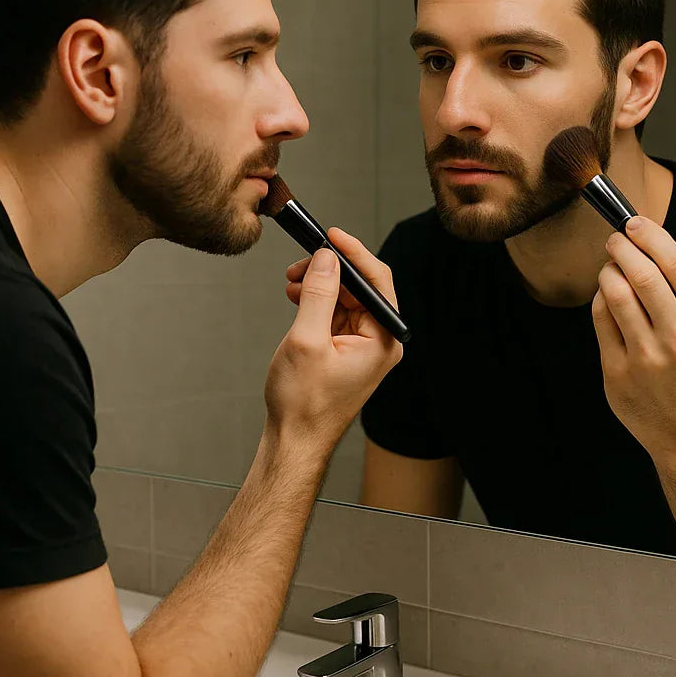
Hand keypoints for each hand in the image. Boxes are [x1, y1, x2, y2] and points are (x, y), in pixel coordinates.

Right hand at [267, 228, 403, 449]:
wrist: (294, 442)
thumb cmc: (303, 404)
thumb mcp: (306, 340)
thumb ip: (318, 293)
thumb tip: (326, 257)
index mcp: (384, 340)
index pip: (378, 281)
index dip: (353, 253)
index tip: (330, 235)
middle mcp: (381, 342)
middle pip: (362, 287)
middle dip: (330, 270)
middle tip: (299, 262)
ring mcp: (365, 348)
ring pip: (347, 299)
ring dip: (320, 286)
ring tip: (291, 283)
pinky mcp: (348, 352)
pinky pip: (337, 315)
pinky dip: (317, 303)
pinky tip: (296, 298)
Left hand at [592, 216, 675, 465]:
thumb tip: (647, 241)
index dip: (653, 236)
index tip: (635, 223)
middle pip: (644, 275)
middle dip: (622, 247)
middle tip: (615, 239)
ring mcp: (647, 359)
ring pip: (616, 294)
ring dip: (608, 270)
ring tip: (611, 267)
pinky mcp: (618, 373)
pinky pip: (601, 319)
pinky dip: (600, 298)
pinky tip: (606, 296)